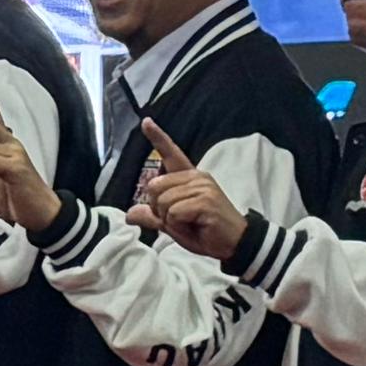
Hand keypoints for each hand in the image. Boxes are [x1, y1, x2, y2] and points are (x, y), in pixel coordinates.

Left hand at [124, 119, 249, 263]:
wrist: (235, 243)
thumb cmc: (205, 231)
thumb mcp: (173, 224)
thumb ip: (153, 216)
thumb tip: (130, 214)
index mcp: (189, 178)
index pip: (171, 154)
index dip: (158, 138)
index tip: (146, 122)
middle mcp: (196, 177)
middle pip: (154, 187)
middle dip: (158, 209)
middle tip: (179, 219)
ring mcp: (202, 187)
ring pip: (162, 202)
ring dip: (170, 220)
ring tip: (190, 223)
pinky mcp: (205, 201)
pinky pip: (173, 214)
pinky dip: (177, 226)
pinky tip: (195, 226)